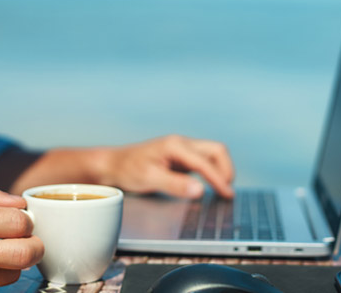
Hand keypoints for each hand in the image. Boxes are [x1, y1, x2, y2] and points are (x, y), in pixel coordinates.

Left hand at [100, 135, 234, 198]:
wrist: (112, 165)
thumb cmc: (127, 170)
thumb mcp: (149, 179)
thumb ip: (175, 184)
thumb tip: (200, 190)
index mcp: (175, 146)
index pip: (205, 162)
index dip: (219, 179)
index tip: (227, 195)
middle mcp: (181, 144)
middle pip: (217, 151)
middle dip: (226, 170)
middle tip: (226, 192)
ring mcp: (182, 150)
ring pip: (212, 155)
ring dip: (220, 170)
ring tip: (222, 190)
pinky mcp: (180, 158)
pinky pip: (203, 162)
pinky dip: (211, 173)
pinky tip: (210, 186)